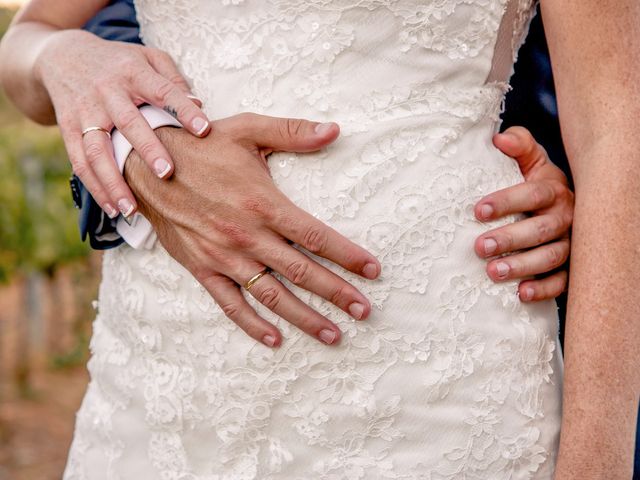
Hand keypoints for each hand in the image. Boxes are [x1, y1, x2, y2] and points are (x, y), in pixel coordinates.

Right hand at [34, 30, 210, 218]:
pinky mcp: (69, 130)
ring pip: (97, 150)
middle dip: (147, 148)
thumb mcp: (148, 57)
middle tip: (167, 173)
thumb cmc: (120, 63)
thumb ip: (173, 79)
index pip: (162, 91)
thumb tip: (198, 106)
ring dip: (113, 181)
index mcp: (133, 72)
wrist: (64, 57)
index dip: (183, 109)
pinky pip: (80, 162)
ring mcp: (85, 112)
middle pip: (128, 122)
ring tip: (132, 209)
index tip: (204, 130)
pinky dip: (96, 187)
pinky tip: (113, 208)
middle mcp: (107, 92)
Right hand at [124, 113, 380, 347]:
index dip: (348, 254)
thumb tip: (335, 129)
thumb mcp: (247, 129)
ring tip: (333, 335)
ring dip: (304, 317)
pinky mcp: (202, 268)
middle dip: (336, 293)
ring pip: (271, 295)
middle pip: (301, 272)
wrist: (146, 164)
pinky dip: (251, 324)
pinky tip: (275, 339)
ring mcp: (223, 256)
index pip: (316, 236)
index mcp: (263, 203)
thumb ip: (293, 132)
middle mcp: (247, 235)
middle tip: (365, 311)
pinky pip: (229, 303)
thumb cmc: (202, 145)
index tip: (373, 270)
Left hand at [474, 127, 573, 300]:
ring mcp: (571, 243)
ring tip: (493, 272)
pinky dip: (544, 289)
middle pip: (541, 229)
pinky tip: (521, 294)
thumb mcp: (531, 160)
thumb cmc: (536, 182)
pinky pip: (563, 281)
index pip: (533, 194)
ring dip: (523, 266)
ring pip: (552, 256)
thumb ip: (518, 145)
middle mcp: (566, 217)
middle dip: (510, 239)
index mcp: (554, 190)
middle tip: (479, 247)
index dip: (507, 202)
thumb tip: (499, 139)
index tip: (478, 211)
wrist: (561, 205)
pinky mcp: (571, 267)